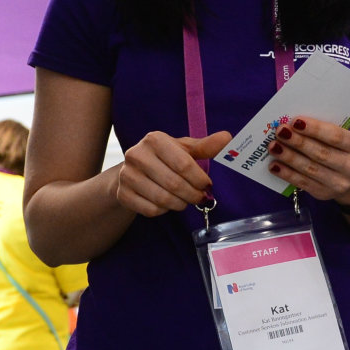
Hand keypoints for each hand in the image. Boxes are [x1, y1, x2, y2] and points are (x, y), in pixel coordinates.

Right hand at [114, 131, 232, 215]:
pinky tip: (167, 203)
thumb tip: (227, 138)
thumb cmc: (165, 158)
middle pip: (174, 184)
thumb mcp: (184, 149)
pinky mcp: (122, 194)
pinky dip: (164, 211)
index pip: (183, 164)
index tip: (207, 185)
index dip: (199, 179)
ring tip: (184, 200)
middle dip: (192, 194)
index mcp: (155, 140)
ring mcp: (127, 175)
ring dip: (180, 204)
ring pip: (162, 199)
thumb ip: (205, 146)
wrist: (133, 171)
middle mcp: (136, 154)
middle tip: (199, 197)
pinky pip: (151, 210)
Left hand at [266, 117, 349, 204]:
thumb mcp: (344, 140)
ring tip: (274, 147)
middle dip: (298, 142)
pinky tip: (274, 165)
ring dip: (289, 157)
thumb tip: (294, 124)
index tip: (295, 121)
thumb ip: (325, 132)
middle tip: (280, 132)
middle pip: (321, 153)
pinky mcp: (324, 194)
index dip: (315, 129)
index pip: (336, 136)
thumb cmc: (343, 152)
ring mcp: (339, 184)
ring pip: (310, 169)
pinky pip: (302, 183)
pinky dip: (286, 174)